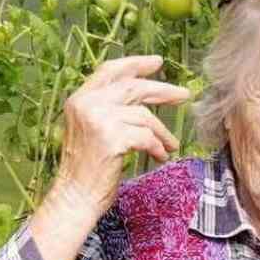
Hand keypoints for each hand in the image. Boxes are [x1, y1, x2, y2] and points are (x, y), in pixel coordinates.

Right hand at [52, 54, 190, 215]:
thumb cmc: (86, 170)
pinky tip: (160, 157)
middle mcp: (86, 104)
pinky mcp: (111, 138)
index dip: (135, 63)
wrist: (75, 198)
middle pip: (133, 87)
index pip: (110, 71)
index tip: (157, 62)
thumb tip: (143, 97)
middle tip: (184, 95)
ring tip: (171, 145)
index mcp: (79, 99)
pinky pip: (146, 136)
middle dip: (162, 90)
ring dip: (162, 132)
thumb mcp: (92, 130)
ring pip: (144, 115)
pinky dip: (157, 147)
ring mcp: (98, 120)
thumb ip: (109, 110)